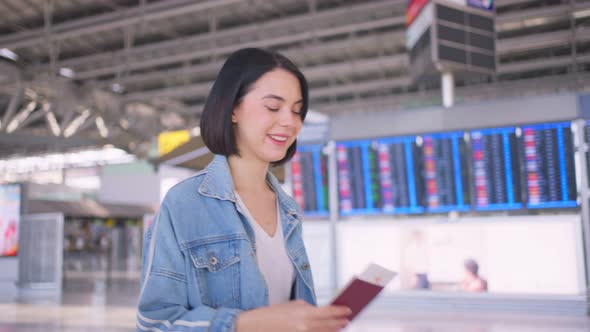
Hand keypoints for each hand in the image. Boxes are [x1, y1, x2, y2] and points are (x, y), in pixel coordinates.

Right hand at [236, 300, 351, 331]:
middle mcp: (306, 326)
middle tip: (347, 320)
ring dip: (332, 330)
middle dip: (339, 322)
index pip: (329, 312)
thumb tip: (319, 311)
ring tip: (339, 327)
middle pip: (329, 325)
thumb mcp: (291, 305)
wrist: (255, 326)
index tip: (349, 310)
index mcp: (304, 313)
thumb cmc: (272, 314)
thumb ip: (307, 308)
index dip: (341, 311)